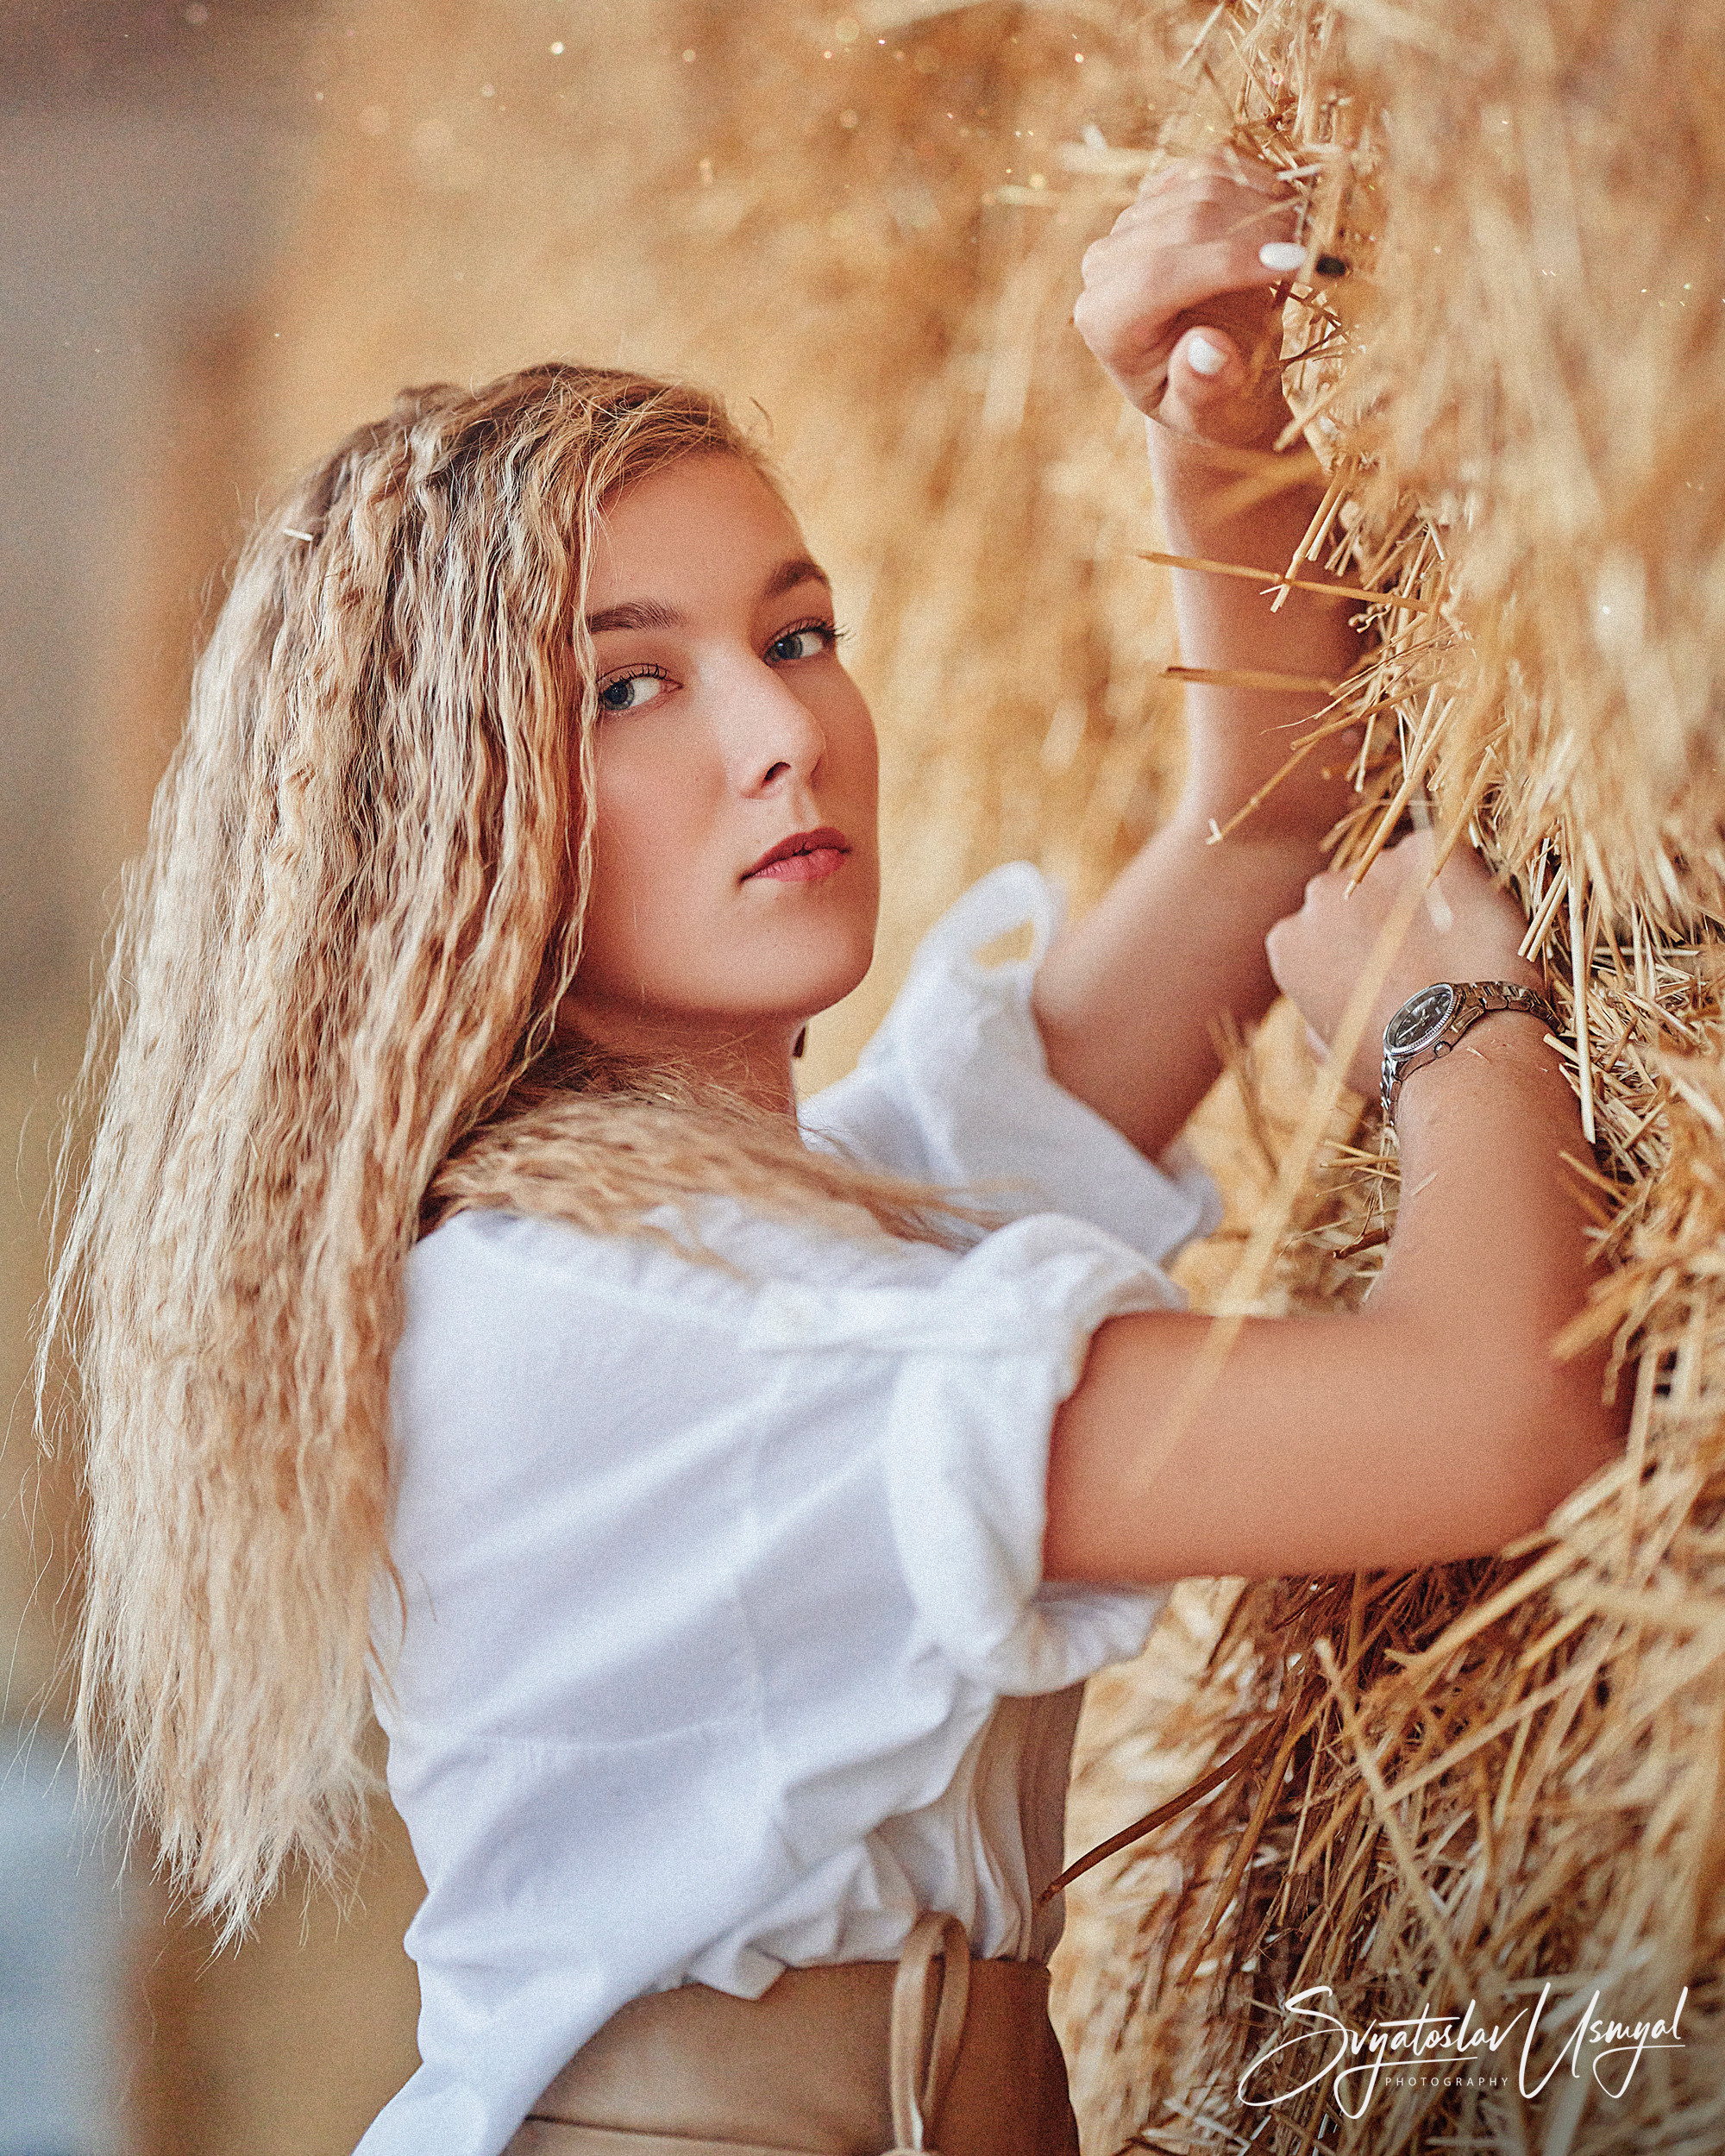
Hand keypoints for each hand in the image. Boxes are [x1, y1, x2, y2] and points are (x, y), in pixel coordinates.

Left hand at [1074, 154, 1301, 449]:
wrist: (1208, 373)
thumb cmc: (1213, 403)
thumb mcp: (1210, 416)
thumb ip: (1205, 390)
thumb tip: (1208, 350)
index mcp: (1105, 322)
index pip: (1159, 276)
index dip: (1231, 262)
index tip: (1297, 260)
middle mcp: (1104, 265)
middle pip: (1185, 223)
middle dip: (1260, 232)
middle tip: (1322, 251)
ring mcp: (1130, 222)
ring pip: (1204, 186)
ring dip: (1269, 205)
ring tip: (1313, 238)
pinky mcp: (1160, 193)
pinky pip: (1213, 166)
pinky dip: (1260, 181)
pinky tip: (1290, 214)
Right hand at [1265, 831, 1547, 1098]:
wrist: (1461, 1040)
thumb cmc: (1395, 1061)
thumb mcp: (1332, 1055)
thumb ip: (1315, 1020)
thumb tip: (1317, 1017)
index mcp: (1288, 942)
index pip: (1314, 933)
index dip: (1349, 954)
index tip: (1379, 976)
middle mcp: (1320, 895)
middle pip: (1350, 895)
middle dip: (1378, 917)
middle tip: (1419, 957)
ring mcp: (1374, 869)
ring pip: (1396, 873)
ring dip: (1418, 897)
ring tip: (1454, 941)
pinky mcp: (1429, 852)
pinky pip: (1441, 855)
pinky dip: (1457, 877)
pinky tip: (1472, 918)